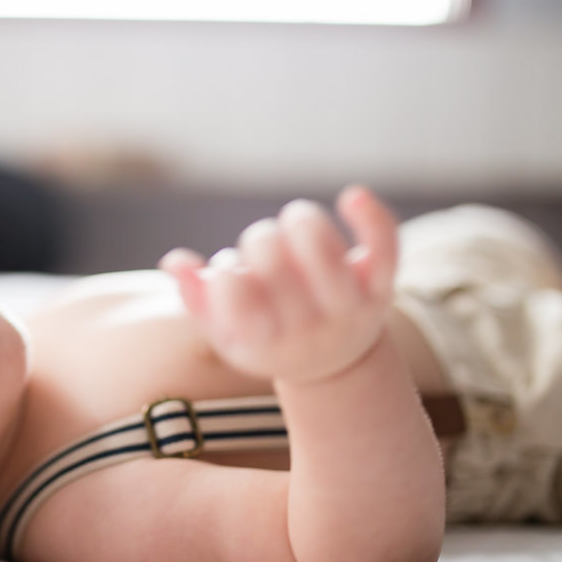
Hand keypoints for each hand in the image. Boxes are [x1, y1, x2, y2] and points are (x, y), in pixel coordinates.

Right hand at [159, 186, 398, 385]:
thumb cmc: (266, 337)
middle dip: (260, 240)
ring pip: (325, 252)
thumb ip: (196, 299)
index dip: (226, 274)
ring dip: (301, 221)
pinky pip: (385, 246)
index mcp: (263, 340)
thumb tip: (176, 261)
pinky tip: (352, 196)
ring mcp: (348, 308)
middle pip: (276, 264)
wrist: (332, 365)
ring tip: (295, 223)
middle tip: (263, 247)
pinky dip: (371, 217)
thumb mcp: (224, 332)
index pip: (237, 298)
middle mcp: (308, 328)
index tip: (230, 273)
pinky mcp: (380, 287)